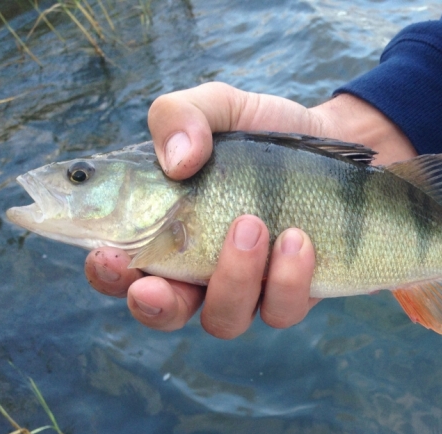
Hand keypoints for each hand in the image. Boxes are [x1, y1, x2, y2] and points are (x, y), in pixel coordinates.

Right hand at [84, 82, 416, 336]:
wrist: (334, 144)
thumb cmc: (262, 132)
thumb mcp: (218, 106)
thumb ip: (180, 117)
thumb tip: (177, 161)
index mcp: (164, 230)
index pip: (119, 266)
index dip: (107, 273)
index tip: (109, 256)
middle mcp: (198, 270)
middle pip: (163, 313)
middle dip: (155, 306)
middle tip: (156, 284)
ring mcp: (247, 289)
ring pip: (224, 318)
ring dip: (233, 278)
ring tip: (253, 224)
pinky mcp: (291, 296)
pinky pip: (280, 311)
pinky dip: (287, 278)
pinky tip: (299, 239)